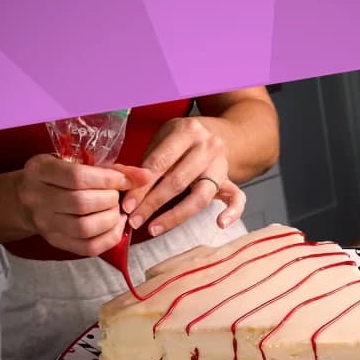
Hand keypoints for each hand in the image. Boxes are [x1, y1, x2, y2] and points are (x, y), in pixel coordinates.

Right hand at [16, 154, 151, 256]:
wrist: (27, 199)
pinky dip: (109, 238)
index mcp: (40, 171)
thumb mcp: (77, 161)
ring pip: (85, 228)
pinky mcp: (55, 242)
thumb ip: (111, 168)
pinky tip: (116, 226)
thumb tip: (146, 176)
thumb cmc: (59, 175)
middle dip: (110, 200)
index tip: (127, 180)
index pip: (78, 178)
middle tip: (117, 196)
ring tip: (117, 211)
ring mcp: (44, 223)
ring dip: (111, 220)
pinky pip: (88, 248)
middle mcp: (37, 198)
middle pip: (82, 203)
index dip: (109, 180)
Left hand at [123, 117, 245, 236]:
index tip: (126, 205)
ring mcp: (222, 164)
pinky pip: (237, 198)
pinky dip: (232, 212)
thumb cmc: (181, 139)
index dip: (141, 187)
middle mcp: (208, 146)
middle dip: (152, 204)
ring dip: (175, 216)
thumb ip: (146, 161)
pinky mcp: (231, 180)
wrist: (218, 133)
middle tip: (134, 220)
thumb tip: (122, 185)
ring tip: (154, 228)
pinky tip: (219, 224)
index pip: (160, 163)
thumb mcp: (163, 138)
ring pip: (200, 195)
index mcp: (187, 131)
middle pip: (177, 181)